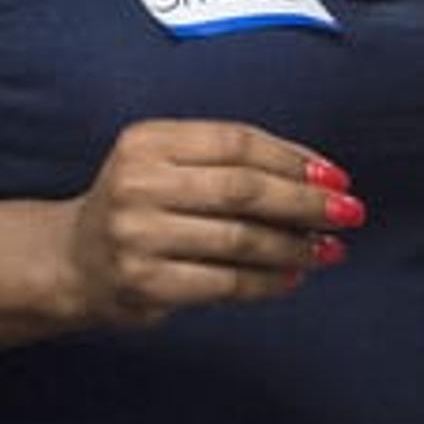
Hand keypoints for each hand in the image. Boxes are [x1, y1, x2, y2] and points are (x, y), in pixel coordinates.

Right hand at [60, 120, 362, 326]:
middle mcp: (137, 183)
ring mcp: (138, 235)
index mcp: (146, 140)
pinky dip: (267, 281)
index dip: (293, 159)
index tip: (335, 178)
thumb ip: (229, 162)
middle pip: (243, 190)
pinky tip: (292, 277)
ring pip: (239, 240)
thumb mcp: (167, 163)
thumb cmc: (141, 206)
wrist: (73, 260)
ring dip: (295, 246)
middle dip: (305, 203)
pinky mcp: (144, 282)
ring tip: (329, 249)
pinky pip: (224, 282)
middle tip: (349, 213)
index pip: (236, 141)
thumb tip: (320, 176)